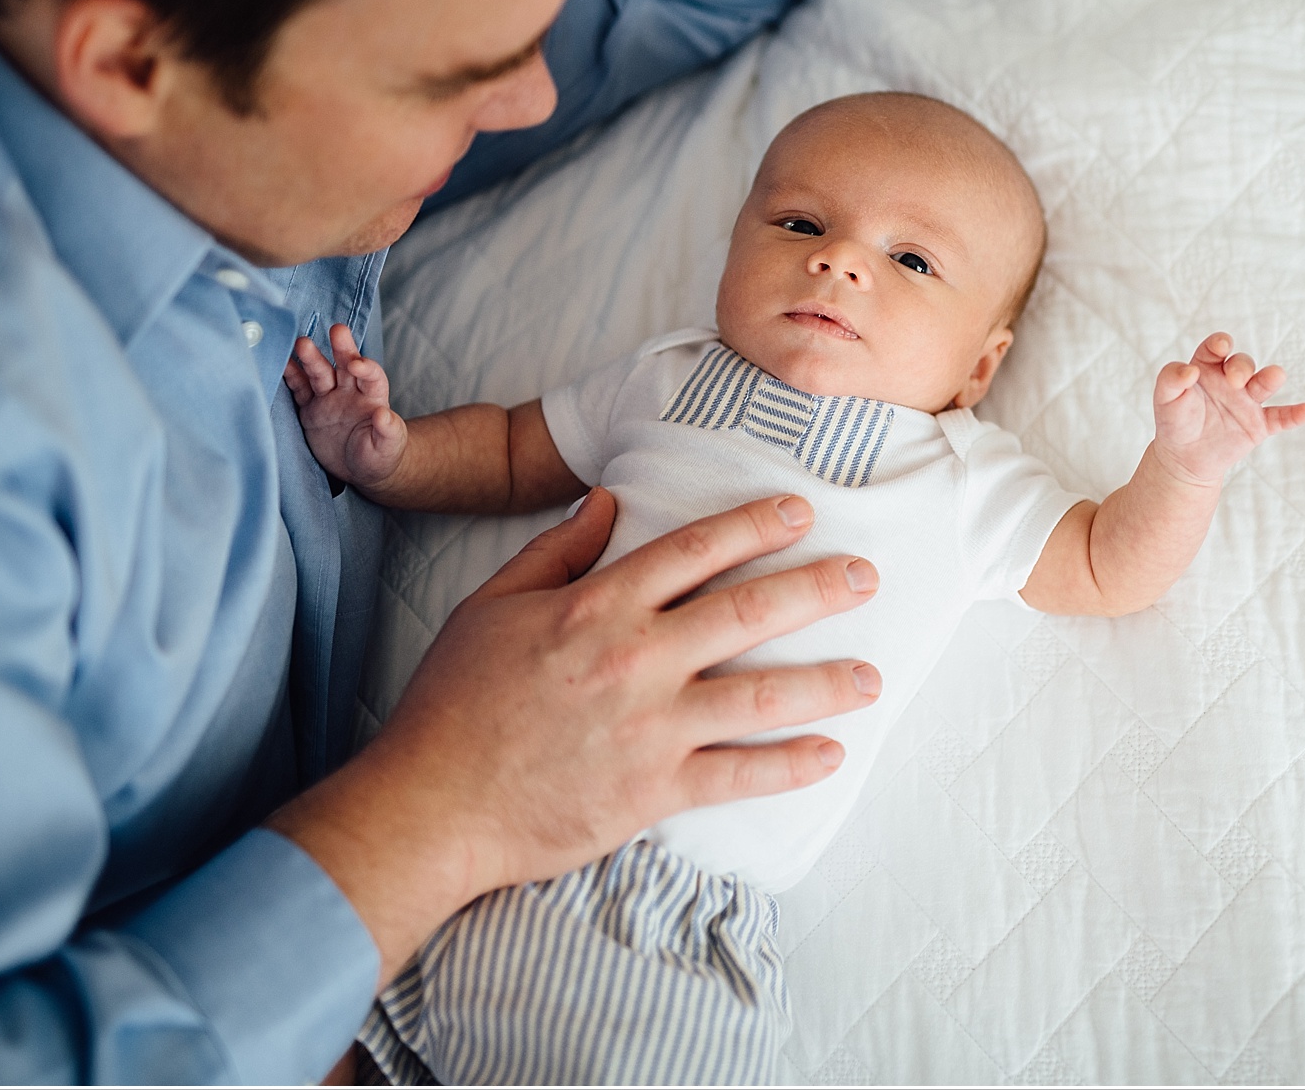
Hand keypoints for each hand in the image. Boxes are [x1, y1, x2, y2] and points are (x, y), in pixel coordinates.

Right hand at [267, 487, 882, 983]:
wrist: (431, 804)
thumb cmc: (453, 703)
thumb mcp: (491, 606)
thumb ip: (556, 551)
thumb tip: (606, 500)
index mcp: (597, 607)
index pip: (694, 549)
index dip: (754, 524)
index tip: (801, 511)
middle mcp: (636, 659)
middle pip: (748, 611)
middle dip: (817, 589)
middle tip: (867, 577)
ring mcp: (651, 728)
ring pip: (761, 696)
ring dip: (826, 683)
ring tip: (873, 675)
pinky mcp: (654, 791)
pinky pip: (739, 776)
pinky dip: (790, 766)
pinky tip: (832, 753)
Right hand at [284, 323, 406, 493]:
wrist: (359, 470)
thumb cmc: (380, 456)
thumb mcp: (388, 447)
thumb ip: (388, 430)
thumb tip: (384, 414)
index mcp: (373, 397)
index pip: (372, 376)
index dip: (366, 367)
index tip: (356, 365)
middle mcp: (350, 391)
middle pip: (345, 364)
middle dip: (342, 347)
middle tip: (337, 329)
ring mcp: (329, 398)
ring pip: (320, 373)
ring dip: (311, 358)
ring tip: (301, 343)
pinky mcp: (311, 409)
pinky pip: (300, 389)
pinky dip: (291, 376)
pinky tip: (281, 362)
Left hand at [1151, 332, 1304, 486]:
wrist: (1184, 458)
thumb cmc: (1175, 421)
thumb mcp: (1164, 398)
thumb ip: (1170, 378)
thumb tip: (1189, 370)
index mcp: (1207, 366)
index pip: (1216, 347)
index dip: (1220, 343)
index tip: (1221, 347)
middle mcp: (1231, 379)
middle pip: (1243, 363)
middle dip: (1241, 367)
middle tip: (1235, 380)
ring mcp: (1247, 401)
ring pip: (1265, 382)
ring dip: (1271, 377)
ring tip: (1273, 377)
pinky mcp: (1259, 424)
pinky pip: (1281, 417)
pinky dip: (1295, 414)